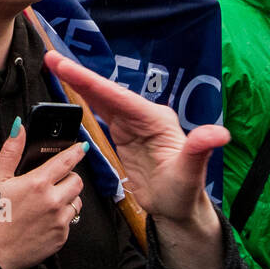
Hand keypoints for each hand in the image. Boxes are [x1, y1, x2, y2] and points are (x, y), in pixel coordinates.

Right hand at [0, 122, 89, 268]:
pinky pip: (69, 221)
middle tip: (54, 181)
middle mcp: (53, 201)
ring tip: (47, 202)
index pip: (66, 161)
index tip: (82, 147)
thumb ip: (11, 151)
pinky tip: (43, 219)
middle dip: (69, 177)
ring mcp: (59, 221)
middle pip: (77, 181)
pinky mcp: (61, 237)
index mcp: (37, 183)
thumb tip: (19, 127)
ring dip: (67, 198)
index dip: (76, 152)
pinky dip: (61, 217)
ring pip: (76, 201)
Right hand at [42, 51, 227, 227]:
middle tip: (51, 58)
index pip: (118, 96)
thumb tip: (218, 134)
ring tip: (54, 66)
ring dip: (78, 82)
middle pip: (106, 91)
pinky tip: (72, 89)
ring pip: (102, 98)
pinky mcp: (125, 133)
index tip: (66, 67)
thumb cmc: (184, 193)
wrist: (177, 209)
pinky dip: (85, 98)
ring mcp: (134, 124)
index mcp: (156, 119)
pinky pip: (102, 111)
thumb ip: (199, 150)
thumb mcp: (190, 174)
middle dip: (78, 75)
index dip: (90, 81)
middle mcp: (145, 116)